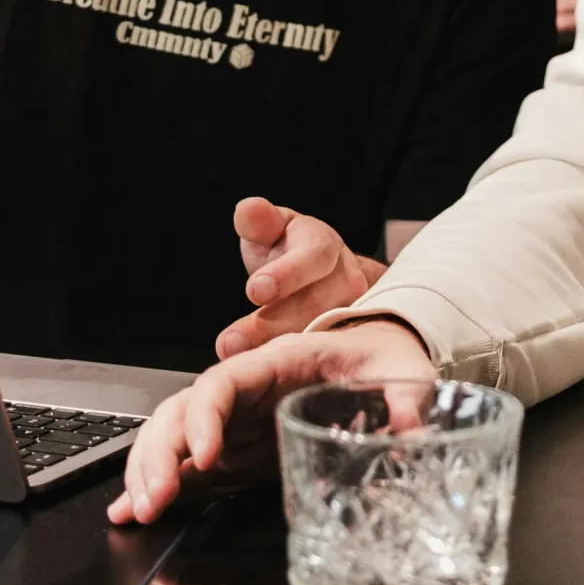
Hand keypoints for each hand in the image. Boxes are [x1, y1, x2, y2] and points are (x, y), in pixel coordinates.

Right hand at [109, 320, 436, 525]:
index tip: (204, 458)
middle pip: (183, 411)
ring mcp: (235, 418)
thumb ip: (407, 397)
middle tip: (154, 500)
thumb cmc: (385, 356)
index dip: (205, 418)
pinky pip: (183, 461)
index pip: (222, 382)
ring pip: (172, 435)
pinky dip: (154, 481)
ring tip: (138, 512)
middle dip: (159, 454)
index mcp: (277, 362)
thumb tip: (411, 430)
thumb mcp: (403, 368)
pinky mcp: (233, 446)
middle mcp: (245, 388)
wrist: (381, 356)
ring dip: (149, 470)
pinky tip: (127, 510)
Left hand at [216, 198, 385, 358]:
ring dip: (276, 350)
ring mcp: (352, 314)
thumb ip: (260, 222)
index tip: (256, 289)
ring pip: (319, 335)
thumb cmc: (291, 251)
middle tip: (230, 341)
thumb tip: (247, 210)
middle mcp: (346, 280)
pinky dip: (289, 367)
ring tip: (236, 357)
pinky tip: (260, 374)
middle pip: (315, 305)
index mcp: (325, 247)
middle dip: (270, 325)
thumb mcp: (274, 229)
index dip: (286, 274)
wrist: (327, 278)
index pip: (313, 258)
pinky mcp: (347, 343)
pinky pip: (321, 356)